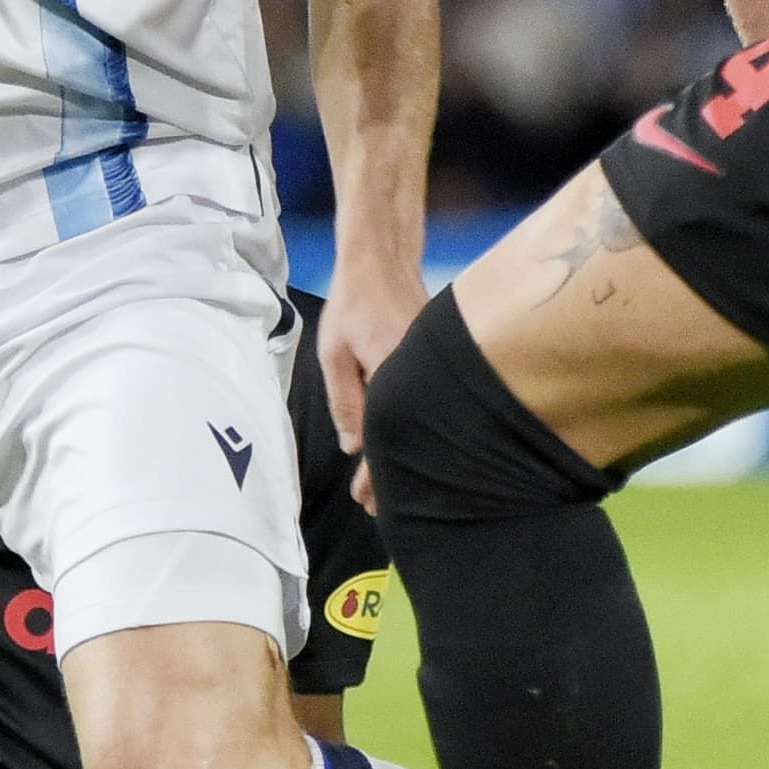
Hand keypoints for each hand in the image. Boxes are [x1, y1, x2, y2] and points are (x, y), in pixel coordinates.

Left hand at [315, 253, 426, 499]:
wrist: (383, 259)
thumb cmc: (354, 302)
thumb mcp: (334, 353)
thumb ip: (345, 401)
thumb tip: (354, 445)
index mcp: (396, 374)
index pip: (388, 435)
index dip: (377, 474)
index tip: (367, 501)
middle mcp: (421, 376)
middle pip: (410, 435)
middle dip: (391, 474)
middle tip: (376, 509)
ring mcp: (431, 368)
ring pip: (418, 420)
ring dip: (401, 450)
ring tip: (387, 486)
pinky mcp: (433, 361)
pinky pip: (422, 402)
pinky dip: (410, 424)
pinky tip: (399, 442)